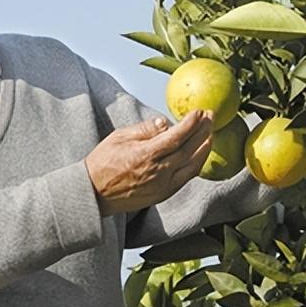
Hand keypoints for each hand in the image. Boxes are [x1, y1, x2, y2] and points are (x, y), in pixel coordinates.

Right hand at [83, 110, 212, 216]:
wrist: (94, 194)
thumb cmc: (103, 163)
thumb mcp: (119, 138)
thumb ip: (144, 129)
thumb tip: (165, 122)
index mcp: (146, 155)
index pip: (176, 136)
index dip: (191, 123)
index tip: (200, 112)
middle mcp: (158, 172)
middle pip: (189, 149)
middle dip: (203, 131)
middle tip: (210, 116)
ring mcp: (163, 185)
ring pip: (192, 165)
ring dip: (204, 148)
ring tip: (211, 133)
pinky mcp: (164, 194)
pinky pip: (186, 177)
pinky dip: (196, 163)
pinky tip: (200, 153)